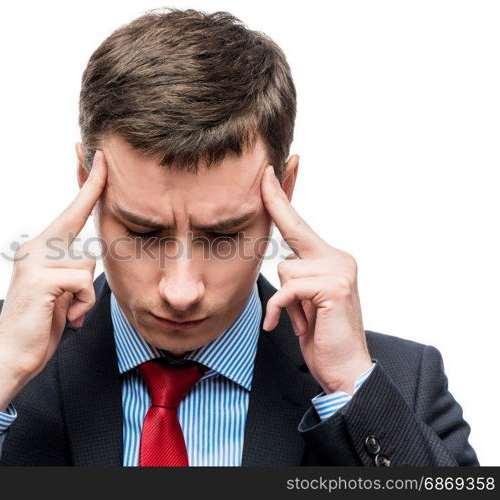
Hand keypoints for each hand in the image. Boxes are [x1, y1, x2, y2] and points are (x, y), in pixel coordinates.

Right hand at [0, 150, 106, 409]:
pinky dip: (83, 305)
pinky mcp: (41, 278)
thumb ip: (70, 268)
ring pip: (88, 264)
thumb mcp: (60, 291)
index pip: (71, 210)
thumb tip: (90, 257)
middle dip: (87, 265)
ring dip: (86, 295)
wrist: (11, 356)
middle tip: (75, 277)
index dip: (88, 184)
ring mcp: (35, 261)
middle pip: (84, 238)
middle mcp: (35, 248)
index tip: (99, 156)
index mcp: (39, 248)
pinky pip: (83, 283)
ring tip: (67, 311)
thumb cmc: (40, 325)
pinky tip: (67, 318)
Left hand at [261, 164, 371, 394]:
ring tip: (303, 319)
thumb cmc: (321, 336)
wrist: (345, 370)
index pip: (300, 225)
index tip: (268, 173)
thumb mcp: (302, 301)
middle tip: (264, 171)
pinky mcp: (333, 286)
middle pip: (292, 234)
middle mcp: (339, 258)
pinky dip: (280, 309)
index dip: (281, 198)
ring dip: (285, 300)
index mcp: (331, 259)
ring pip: (285, 268)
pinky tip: (287, 326)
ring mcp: (339, 270)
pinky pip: (288, 289)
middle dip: (276, 205)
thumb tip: (283, 262)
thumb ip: (296, 276)